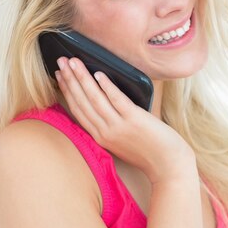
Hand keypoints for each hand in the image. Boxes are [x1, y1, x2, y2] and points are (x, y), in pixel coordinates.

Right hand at [55, 57, 195, 183]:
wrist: (168, 166)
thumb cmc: (149, 153)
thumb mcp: (122, 142)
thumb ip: (111, 126)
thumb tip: (106, 100)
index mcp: (100, 137)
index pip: (78, 110)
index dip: (67, 91)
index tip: (60, 75)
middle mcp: (105, 132)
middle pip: (82, 102)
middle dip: (69, 80)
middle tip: (61, 61)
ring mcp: (118, 126)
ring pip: (94, 98)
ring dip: (82, 78)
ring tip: (74, 62)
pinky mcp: (134, 120)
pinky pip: (117, 100)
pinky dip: (106, 86)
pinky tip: (99, 74)